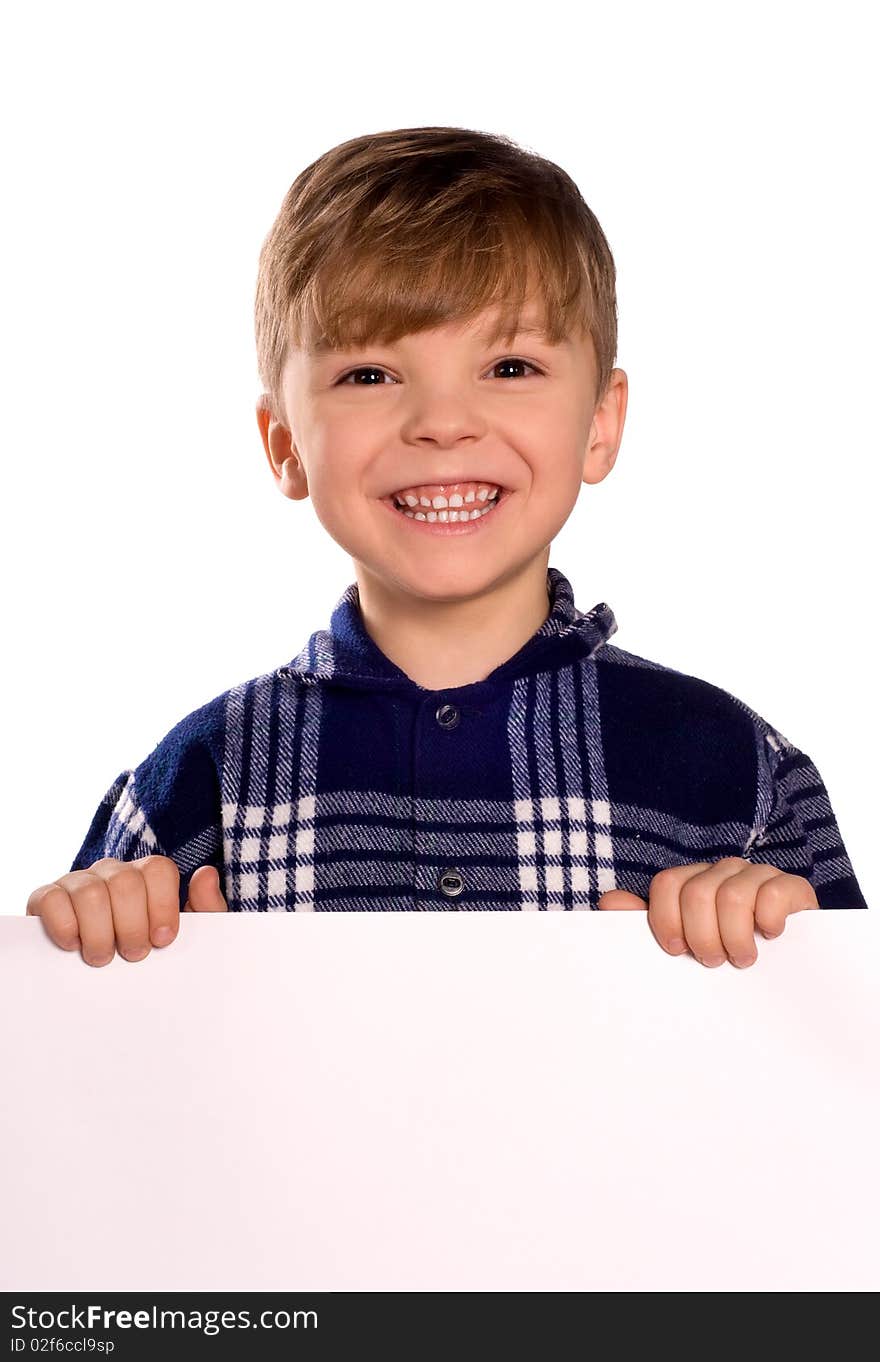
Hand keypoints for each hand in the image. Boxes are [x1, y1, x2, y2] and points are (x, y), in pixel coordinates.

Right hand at [26, 855, 227, 966]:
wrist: (109, 992)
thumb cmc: (150, 954)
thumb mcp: (187, 938)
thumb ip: (206, 909)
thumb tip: (206, 874)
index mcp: (147, 876)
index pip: (158, 869)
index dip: (162, 906)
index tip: (162, 941)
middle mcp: (112, 872)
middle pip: (125, 882)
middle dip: (131, 926)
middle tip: (133, 955)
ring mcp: (77, 882)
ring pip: (90, 892)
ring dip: (99, 933)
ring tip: (102, 958)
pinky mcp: (46, 898)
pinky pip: (50, 898)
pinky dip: (63, 925)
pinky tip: (72, 945)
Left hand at [597, 857, 818, 967]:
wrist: (789, 974)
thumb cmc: (726, 955)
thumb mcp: (686, 944)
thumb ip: (647, 923)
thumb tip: (608, 902)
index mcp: (693, 881)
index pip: (667, 884)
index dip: (666, 920)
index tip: (677, 951)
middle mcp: (722, 871)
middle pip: (697, 893)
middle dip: (702, 937)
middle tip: (714, 962)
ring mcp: (757, 875)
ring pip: (731, 895)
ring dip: (735, 938)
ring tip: (742, 959)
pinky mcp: (792, 886)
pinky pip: (772, 892)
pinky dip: (768, 921)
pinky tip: (771, 936)